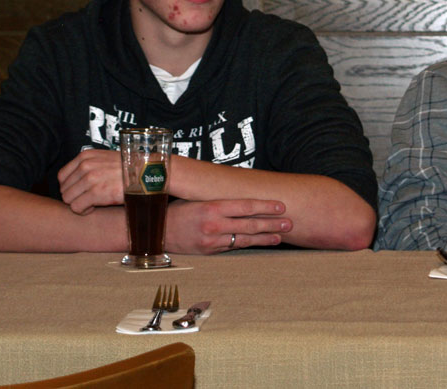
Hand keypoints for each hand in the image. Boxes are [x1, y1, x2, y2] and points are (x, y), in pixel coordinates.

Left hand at [57, 149, 123, 214]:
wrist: (145, 173)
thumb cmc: (128, 169)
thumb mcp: (105, 159)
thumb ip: (89, 165)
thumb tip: (76, 181)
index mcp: (86, 156)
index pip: (62, 176)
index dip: (69, 187)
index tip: (80, 191)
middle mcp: (85, 166)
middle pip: (64, 189)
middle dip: (74, 197)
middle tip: (88, 199)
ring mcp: (90, 179)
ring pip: (68, 199)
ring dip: (78, 204)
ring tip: (92, 203)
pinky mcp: (96, 193)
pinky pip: (77, 207)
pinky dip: (84, 210)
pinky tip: (95, 207)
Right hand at [165, 199, 292, 253]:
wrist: (157, 233)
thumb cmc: (178, 211)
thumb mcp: (198, 199)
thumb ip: (219, 198)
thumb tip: (243, 193)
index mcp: (212, 207)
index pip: (245, 206)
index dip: (265, 206)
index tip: (281, 206)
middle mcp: (214, 225)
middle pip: (249, 224)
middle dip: (271, 224)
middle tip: (289, 222)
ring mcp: (213, 240)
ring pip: (244, 239)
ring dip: (265, 238)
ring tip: (281, 236)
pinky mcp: (210, 252)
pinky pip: (233, 247)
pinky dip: (249, 244)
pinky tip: (261, 243)